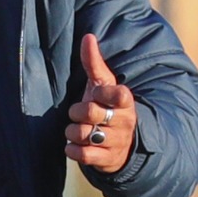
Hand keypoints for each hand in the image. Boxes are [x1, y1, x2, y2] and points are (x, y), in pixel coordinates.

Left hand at [64, 33, 137, 173]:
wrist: (122, 143)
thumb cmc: (107, 107)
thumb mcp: (103, 85)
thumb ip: (94, 63)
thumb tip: (88, 36)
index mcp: (125, 101)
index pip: (119, 94)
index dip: (105, 93)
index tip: (98, 93)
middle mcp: (124, 122)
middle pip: (91, 113)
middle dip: (77, 111)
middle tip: (78, 113)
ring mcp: (116, 142)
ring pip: (84, 134)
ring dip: (72, 131)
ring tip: (77, 129)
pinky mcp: (107, 160)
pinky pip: (82, 155)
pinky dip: (72, 149)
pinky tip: (73, 145)